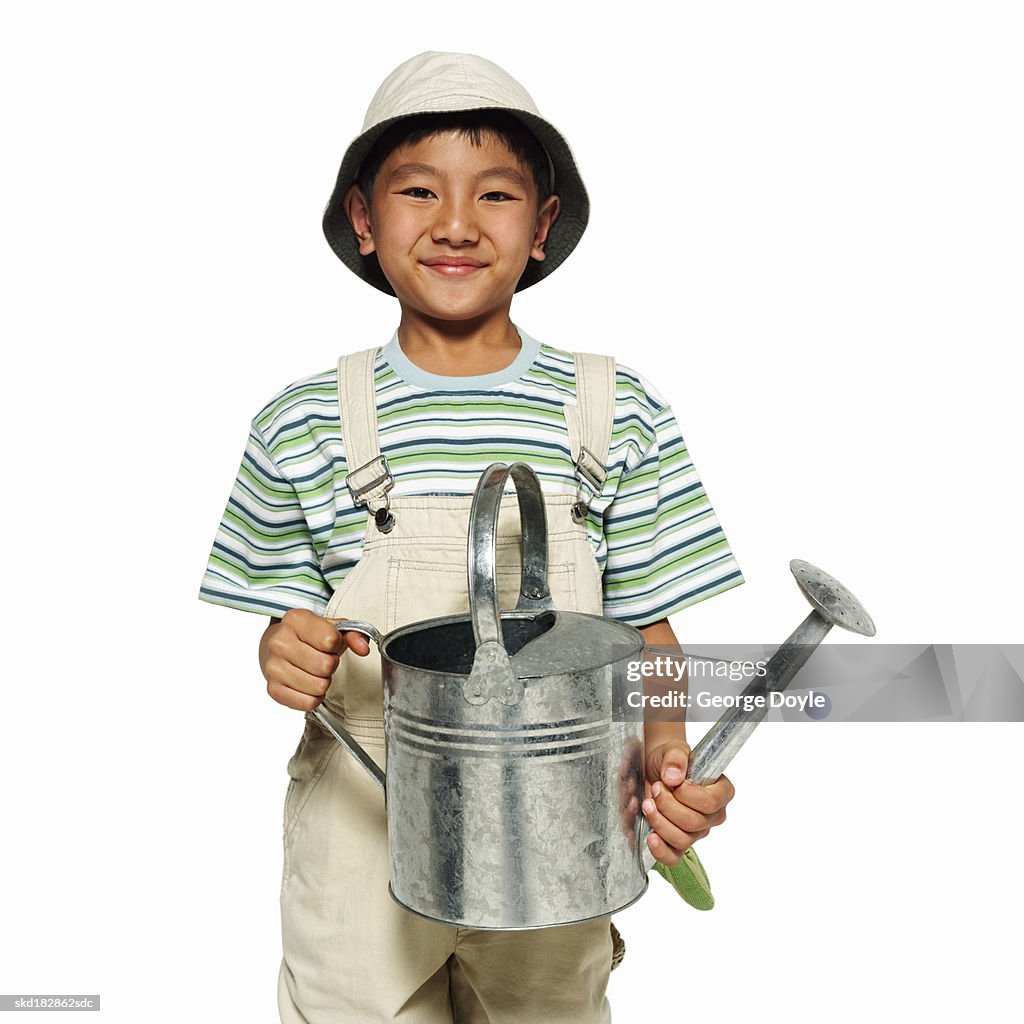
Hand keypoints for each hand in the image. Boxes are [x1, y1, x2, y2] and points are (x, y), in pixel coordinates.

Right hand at [259, 609, 370, 710]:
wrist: (277, 647)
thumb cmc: (307, 637)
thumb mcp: (332, 627)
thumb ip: (353, 634)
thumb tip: (363, 648)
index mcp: (294, 620)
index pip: (330, 640)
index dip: (336, 644)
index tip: (329, 643)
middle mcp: (279, 642)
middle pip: (325, 666)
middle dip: (330, 665)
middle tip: (322, 659)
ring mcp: (273, 667)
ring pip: (318, 687)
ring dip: (323, 682)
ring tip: (314, 671)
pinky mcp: (273, 689)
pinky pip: (308, 703)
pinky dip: (314, 697)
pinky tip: (307, 685)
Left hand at [641, 739, 733, 865]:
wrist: (654, 768)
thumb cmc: (670, 760)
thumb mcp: (673, 750)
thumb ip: (676, 758)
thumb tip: (674, 776)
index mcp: (721, 792)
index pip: (710, 803)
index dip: (687, 795)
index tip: (672, 782)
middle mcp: (713, 815)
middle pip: (693, 822)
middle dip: (668, 805)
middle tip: (656, 789)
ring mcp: (697, 832)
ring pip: (682, 839)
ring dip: (659, 821)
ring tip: (647, 804)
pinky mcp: (678, 842)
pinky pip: (674, 857)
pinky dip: (661, 850)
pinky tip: (651, 837)